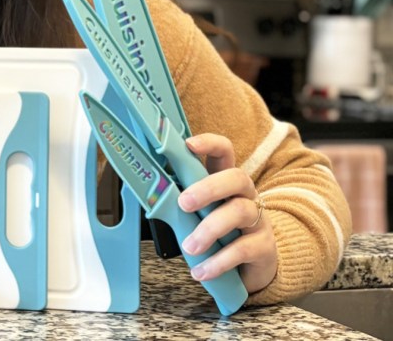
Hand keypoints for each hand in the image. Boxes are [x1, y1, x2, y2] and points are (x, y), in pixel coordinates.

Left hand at [176, 133, 277, 294]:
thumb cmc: (221, 232)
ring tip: (189, 247)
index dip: (210, 144)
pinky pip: (243, 249)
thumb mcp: (202, 214)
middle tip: (183, 203)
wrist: (255, 265)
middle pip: (236, 178)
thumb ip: (183, 202)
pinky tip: (201, 271)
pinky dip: (218, 261)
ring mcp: (259, 220)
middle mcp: (246, 195)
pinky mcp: (264, 246)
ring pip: (240, 212)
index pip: (225, 152)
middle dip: (208, 188)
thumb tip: (150, 194)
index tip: (188, 144)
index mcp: (227, 182)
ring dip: (209, 229)